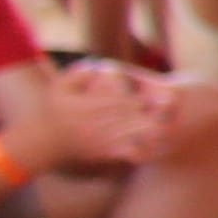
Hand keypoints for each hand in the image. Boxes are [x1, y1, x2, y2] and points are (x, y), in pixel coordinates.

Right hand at [30, 60, 170, 172]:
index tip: (163, 94)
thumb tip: (97, 63)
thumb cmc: (52, 111)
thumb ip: (79, 73)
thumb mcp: (60, 86)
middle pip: (133, 118)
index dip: (144, 99)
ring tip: (174, 126)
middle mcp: (101, 123)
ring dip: (155, 132)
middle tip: (175, 108)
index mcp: (93, 106)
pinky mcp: (106, 153)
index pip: (123, 101)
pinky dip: (147, 151)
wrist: (43, 142)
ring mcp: (105, 139)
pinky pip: (129, 154)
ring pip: (135, 137)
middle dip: (155, 113)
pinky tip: (162, 148)